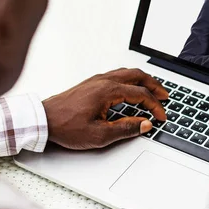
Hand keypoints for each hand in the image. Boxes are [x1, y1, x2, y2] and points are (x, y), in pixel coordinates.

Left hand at [42, 68, 167, 149]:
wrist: (44, 120)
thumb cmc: (66, 127)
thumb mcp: (99, 135)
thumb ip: (125, 129)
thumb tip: (144, 124)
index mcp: (108, 91)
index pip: (141, 94)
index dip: (155, 106)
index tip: (160, 116)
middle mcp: (104, 81)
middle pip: (138, 76)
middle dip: (155, 86)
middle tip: (165, 96)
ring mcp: (97, 80)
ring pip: (127, 73)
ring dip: (143, 80)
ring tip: (152, 90)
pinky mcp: (91, 83)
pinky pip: (117, 74)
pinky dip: (131, 79)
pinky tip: (131, 87)